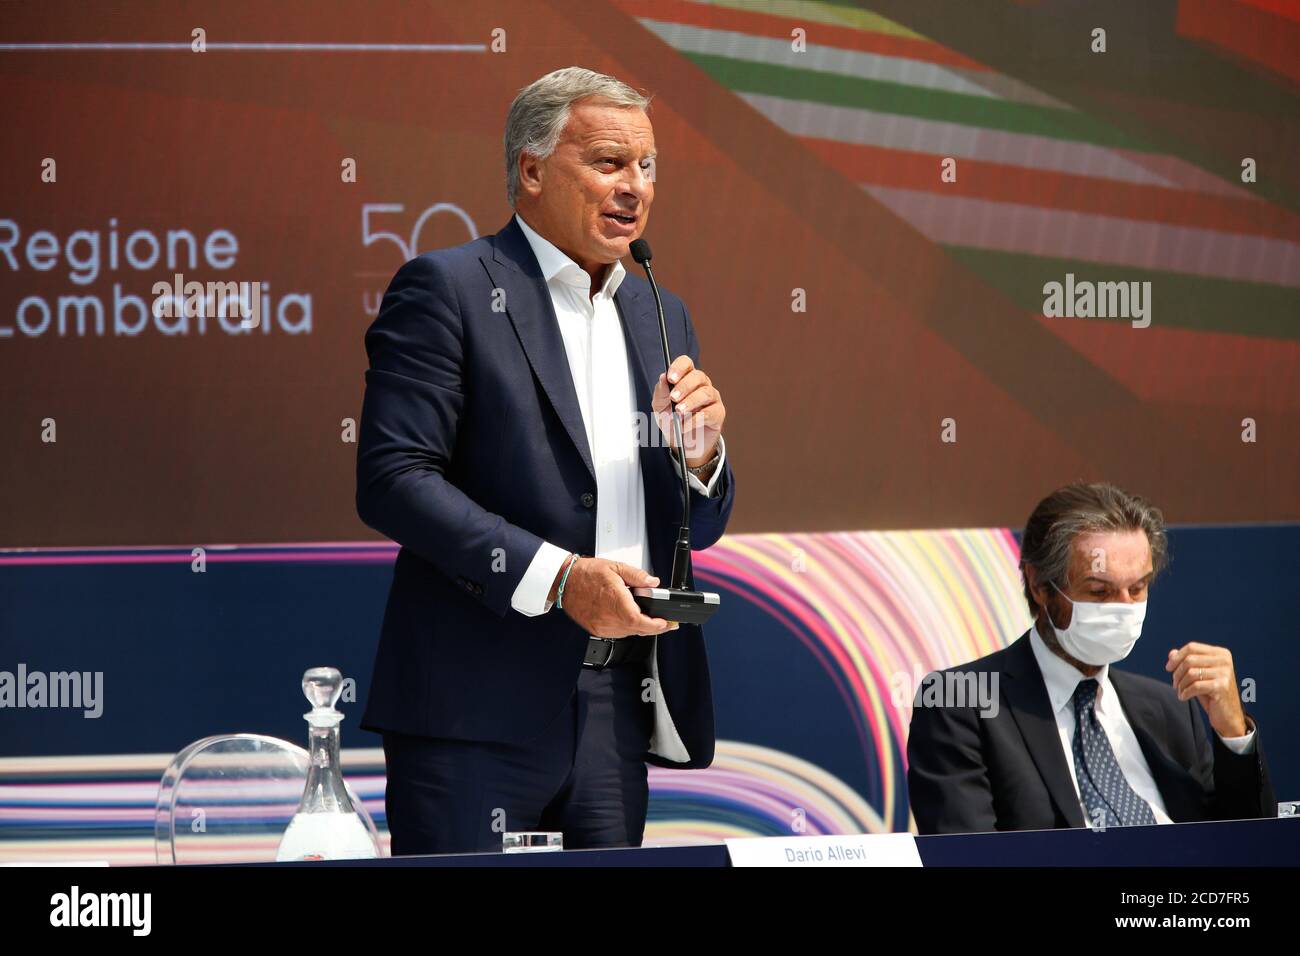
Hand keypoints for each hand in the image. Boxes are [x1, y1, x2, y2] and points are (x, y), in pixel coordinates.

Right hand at [551, 557, 676, 637]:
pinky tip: (629, 619)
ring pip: (628, 633)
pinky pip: (617, 634)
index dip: (656, 625)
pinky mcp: (596, 629)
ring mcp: (601, 625)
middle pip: (637, 629)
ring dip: (640, 628)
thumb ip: (637, 575)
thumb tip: (653, 582)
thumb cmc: (586, 573)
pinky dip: (627, 628)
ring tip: (649, 619)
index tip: (666, 623)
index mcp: (615, 600)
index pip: (639, 621)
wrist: (565, 582)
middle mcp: (608, 617)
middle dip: (654, 628)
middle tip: (665, 623)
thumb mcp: (615, 567)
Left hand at [652, 355, 724, 466]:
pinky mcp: (718, 414)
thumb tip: (662, 377)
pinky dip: (695, 420)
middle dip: (684, 386)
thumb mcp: (660, 408)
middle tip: (674, 398)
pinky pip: (709, 412)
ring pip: (706, 393)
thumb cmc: (672, 422)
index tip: (670, 377)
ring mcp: (712, 399)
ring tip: (679, 412)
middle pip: (698, 376)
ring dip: (691, 402)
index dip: (679, 367)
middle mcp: (702, 386)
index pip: (686, 363)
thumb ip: (660, 393)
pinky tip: (685, 426)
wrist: (682, 445)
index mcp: (686, 379)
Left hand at [1165, 642, 1247, 737]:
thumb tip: (1171, 653)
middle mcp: (1224, 661)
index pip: (1192, 647)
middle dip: (1177, 673)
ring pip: (1190, 673)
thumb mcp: (1199, 675)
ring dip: (1180, 684)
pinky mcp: (1221, 687)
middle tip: (1175, 684)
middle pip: (1189, 660)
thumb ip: (1186, 662)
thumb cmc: (1212, 693)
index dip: (1176, 657)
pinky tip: (1184, 697)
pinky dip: (1185, 692)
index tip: (1168, 668)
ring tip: (1180, 691)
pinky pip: (1195, 686)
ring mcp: (1224, 673)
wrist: (1228, 716)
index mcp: (1221, 653)